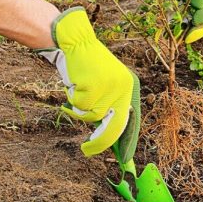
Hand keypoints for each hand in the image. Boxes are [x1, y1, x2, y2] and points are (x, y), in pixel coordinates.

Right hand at [38, 7, 139, 156]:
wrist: (74, 42)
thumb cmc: (86, 67)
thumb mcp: (104, 85)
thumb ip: (108, 106)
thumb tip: (108, 137)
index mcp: (129, 87)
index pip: (130, 120)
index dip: (127, 141)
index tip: (123, 159)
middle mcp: (124, 86)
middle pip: (115, 125)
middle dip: (101, 142)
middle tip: (86, 150)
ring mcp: (110, 85)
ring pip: (92, 115)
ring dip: (79, 110)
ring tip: (76, 93)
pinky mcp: (94, 84)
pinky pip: (80, 105)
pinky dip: (71, 99)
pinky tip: (73, 83)